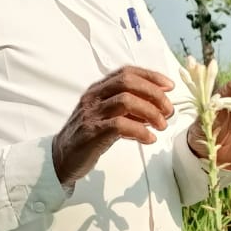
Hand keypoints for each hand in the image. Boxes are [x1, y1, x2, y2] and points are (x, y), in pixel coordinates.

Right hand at [53, 66, 174, 185]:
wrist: (61, 157)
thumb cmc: (88, 135)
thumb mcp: (107, 116)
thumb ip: (128, 109)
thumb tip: (157, 107)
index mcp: (98, 89)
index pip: (126, 72)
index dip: (150, 76)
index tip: (169, 86)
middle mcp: (94, 97)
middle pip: (128, 83)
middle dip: (154, 94)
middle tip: (168, 110)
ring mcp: (92, 114)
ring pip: (126, 101)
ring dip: (150, 112)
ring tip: (161, 126)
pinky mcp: (92, 133)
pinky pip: (120, 126)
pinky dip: (140, 131)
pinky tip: (149, 139)